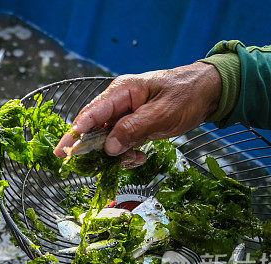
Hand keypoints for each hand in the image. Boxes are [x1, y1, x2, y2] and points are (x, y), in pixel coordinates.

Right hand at [53, 62, 221, 166]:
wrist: (209, 91)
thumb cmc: (187, 94)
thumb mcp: (162, 113)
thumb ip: (133, 129)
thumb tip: (108, 148)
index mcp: (122, 91)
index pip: (91, 113)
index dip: (74, 134)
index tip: (61, 152)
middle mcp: (119, 102)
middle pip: (94, 128)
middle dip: (91, 148)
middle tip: (81, 166)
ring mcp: (125, 114)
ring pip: (107, 139)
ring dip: (115, 154)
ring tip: (133, 158)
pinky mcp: (133, 125)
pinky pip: (121, 143)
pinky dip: (127, 154)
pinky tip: (139, 157)